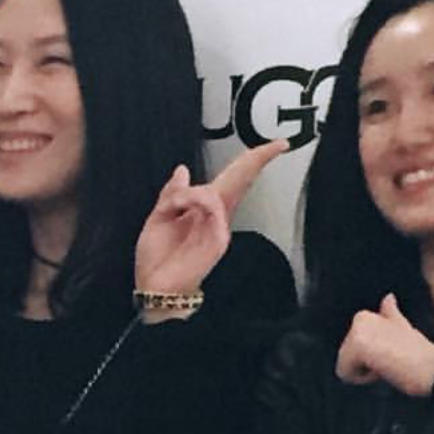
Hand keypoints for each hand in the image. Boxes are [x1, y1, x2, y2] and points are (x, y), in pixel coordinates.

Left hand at [134, 140, 288, 298]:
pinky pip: (211, 206)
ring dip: (190, 192)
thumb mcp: (158, 219)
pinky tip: (180, 207)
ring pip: (215, 190)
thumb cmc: (157, 260)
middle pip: (241, 180)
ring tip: (174, 207)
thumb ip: (171, 194)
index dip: (250, 160)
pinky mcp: (219, 239)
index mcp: (202, 209)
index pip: (231, 179)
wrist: (155, 289)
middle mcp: (215, 216)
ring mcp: (219, 228)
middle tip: (278, 145)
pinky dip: (193, 199)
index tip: (275, 145)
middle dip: (258, 159)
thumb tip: (182, 169)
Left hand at [335, 293, 433, 396]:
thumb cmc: (418, 352)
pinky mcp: (356, 348)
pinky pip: (344, 373)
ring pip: (344, 364)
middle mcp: (358, 320)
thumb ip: (390, 313)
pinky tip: (381, 370)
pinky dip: (361, 378)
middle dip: (363, 363)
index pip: (350, 346)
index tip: (386, 354)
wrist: (430, 366)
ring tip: (386, 365)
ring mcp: (356, 333)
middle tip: (387, 361)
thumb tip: (388, 297)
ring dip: (363, 371)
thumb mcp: (402, 327)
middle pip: (344, 355)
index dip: (368, 356)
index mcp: (365, 316)